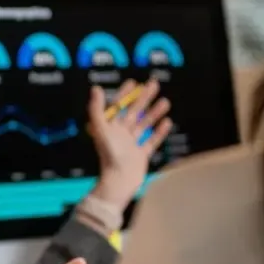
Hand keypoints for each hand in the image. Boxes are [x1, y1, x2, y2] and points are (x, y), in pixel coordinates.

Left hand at [87, 78, 172, 209]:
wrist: (119, 181)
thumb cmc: (109, 155)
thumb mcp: (101, 129)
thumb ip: (96, 109)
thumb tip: (95, 88)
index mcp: (109, 127)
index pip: (117, 106)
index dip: (125, 94)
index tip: (134, 82)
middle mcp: (120, 134)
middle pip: (133, 112)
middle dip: (143, 98)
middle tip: (154, 84)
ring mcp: (131, 145)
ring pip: (144, 124)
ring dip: (154, 112)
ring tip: (165, 101)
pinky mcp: (141, 155)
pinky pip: (151, 140)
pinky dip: (159, 131)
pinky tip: (167, 121)